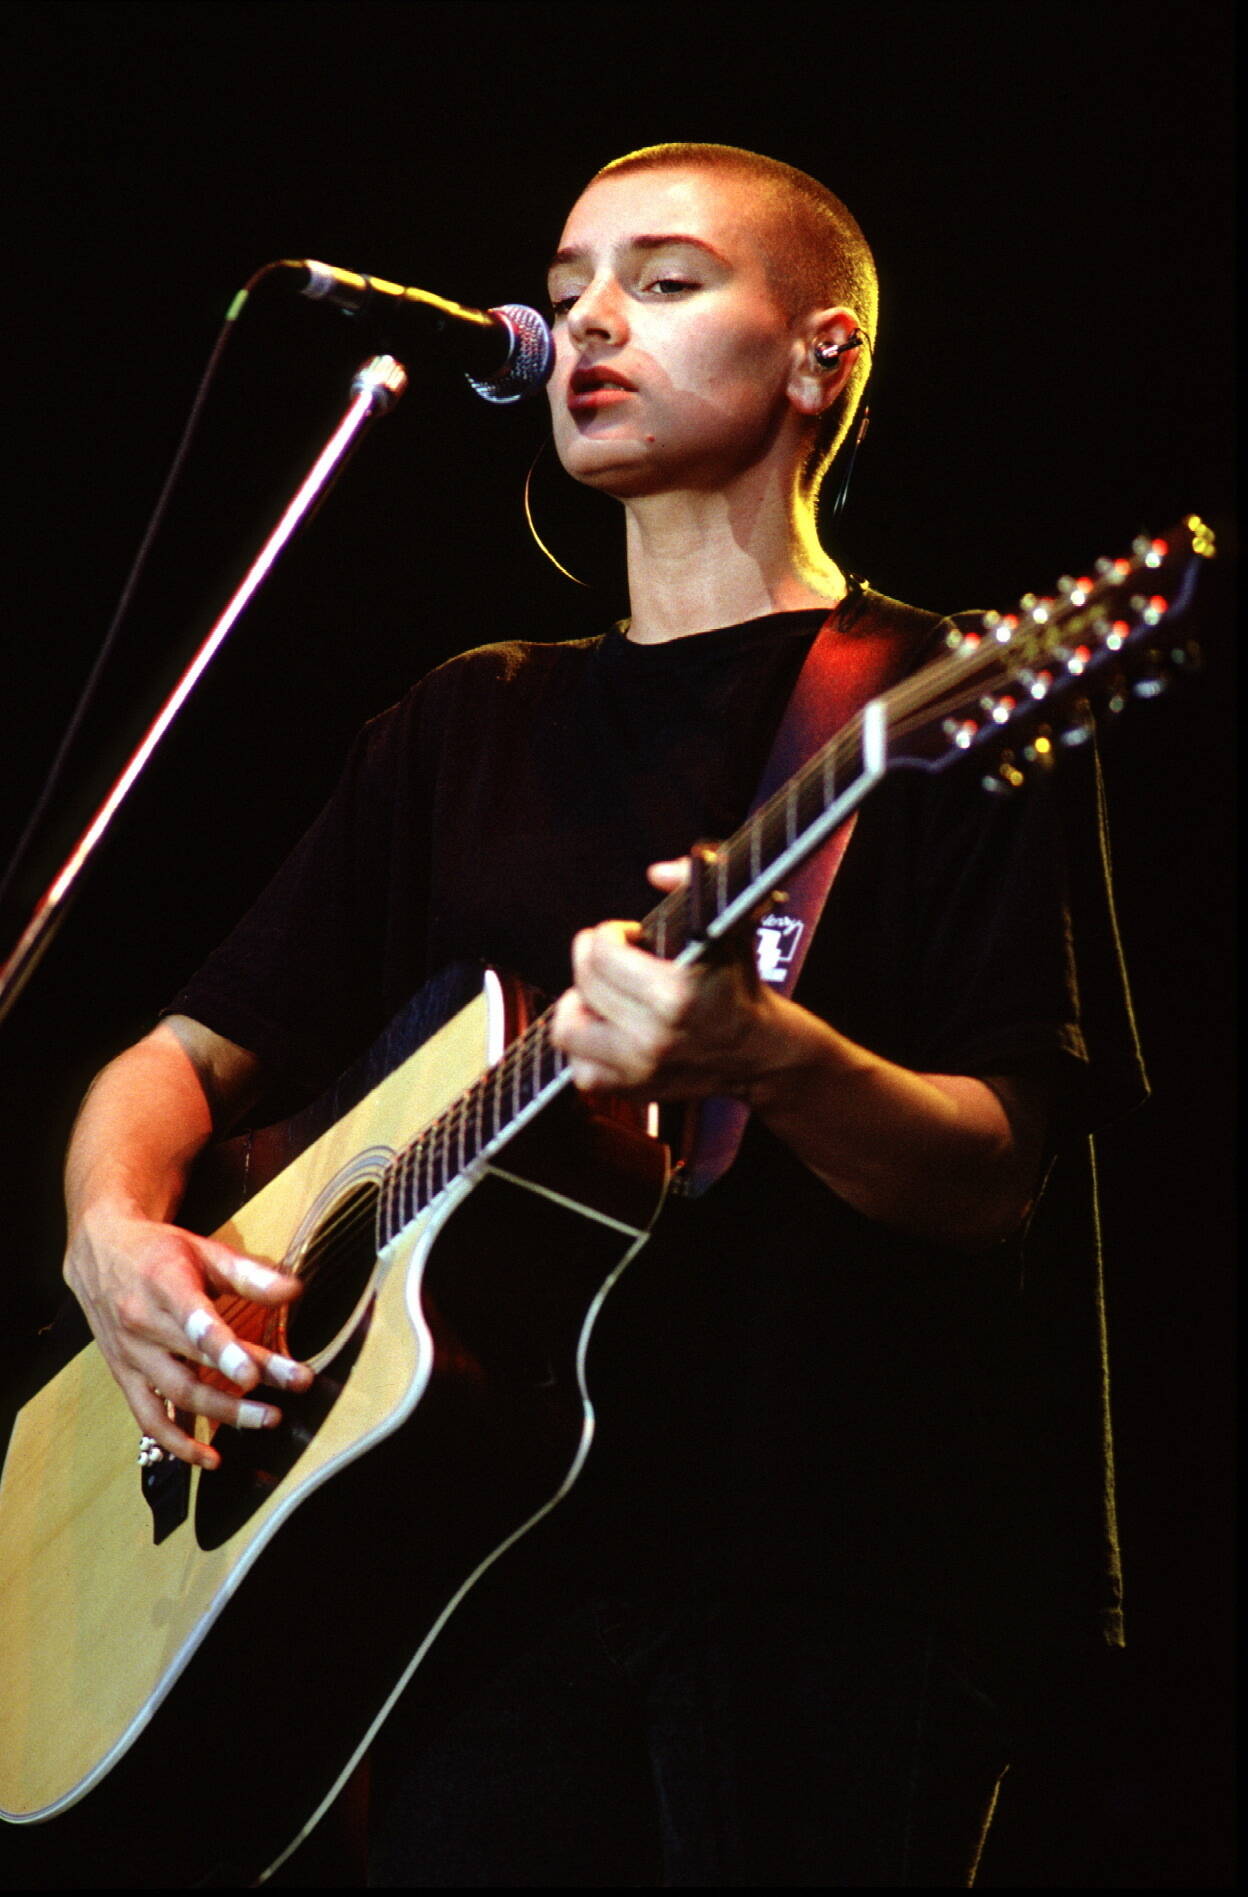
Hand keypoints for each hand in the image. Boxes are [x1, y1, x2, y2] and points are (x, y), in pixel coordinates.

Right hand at [64, 1208, 312, 1469]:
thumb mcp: (203, 1250)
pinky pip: (148, 1418)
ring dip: (224, 1412)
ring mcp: (131, 1355)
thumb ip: (248, 1273)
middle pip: (197, 1361)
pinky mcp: (124, 1377)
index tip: (254, 1373)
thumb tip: (294, 1290)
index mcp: (164, 1286)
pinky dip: (178, 1443)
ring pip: (178, 1394)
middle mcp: (143, 1324)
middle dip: (250, 1379)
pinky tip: (211, 1458)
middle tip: (296, 1384)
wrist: (101, 1254)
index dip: (224, 1349)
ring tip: (268, 1418)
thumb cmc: (160, 1252)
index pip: (194, 1322)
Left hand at [550, 857, 779, 1099]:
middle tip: (616, 958)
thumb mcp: (729, 925)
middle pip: (584, 983)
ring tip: (602, 995)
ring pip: (567, 1030)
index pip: (601, 952)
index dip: (609, 934)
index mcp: (675, 993)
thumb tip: (657, 873)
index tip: (630, 936)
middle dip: (593, 960)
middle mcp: (654, 1035)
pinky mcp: (633, 1090)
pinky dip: (584, 1050)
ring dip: (579, 1005)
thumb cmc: (739, 985)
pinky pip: (581, 1071)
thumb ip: (697, 882)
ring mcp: (640, 1067)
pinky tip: (606, 1030)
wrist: (759, 1052)